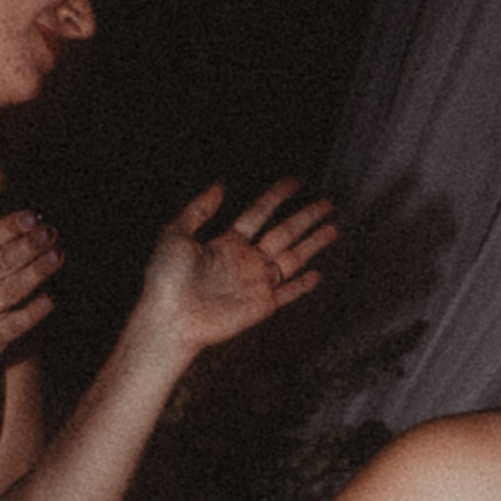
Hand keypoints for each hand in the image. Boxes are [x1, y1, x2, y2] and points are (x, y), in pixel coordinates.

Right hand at [0, 164, 60, 388]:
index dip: (8, 227)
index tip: (30, 216)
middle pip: (1, 261)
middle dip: (28, 246)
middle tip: (52, 231)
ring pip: (11, 288)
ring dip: (35, 272)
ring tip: (57, 255)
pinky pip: (15, 323)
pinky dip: (31, 312)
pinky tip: (50, 299)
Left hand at [135, 177, 342, 363]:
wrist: (170, 318)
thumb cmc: (166, 279)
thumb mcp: (176, 234)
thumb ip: (199, 209)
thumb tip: (220, 186)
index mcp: (227, 243)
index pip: (259, 213)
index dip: (276, 197)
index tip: (294, 182)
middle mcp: (246, 261)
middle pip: (284, 233)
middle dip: (306, 217)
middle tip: (327, 204)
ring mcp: (256, 283)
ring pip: (293, 258)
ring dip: (314, 244)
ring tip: (334, 229)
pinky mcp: (261, 306)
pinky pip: (288, 293)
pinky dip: (303, 285)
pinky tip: (317, 274)